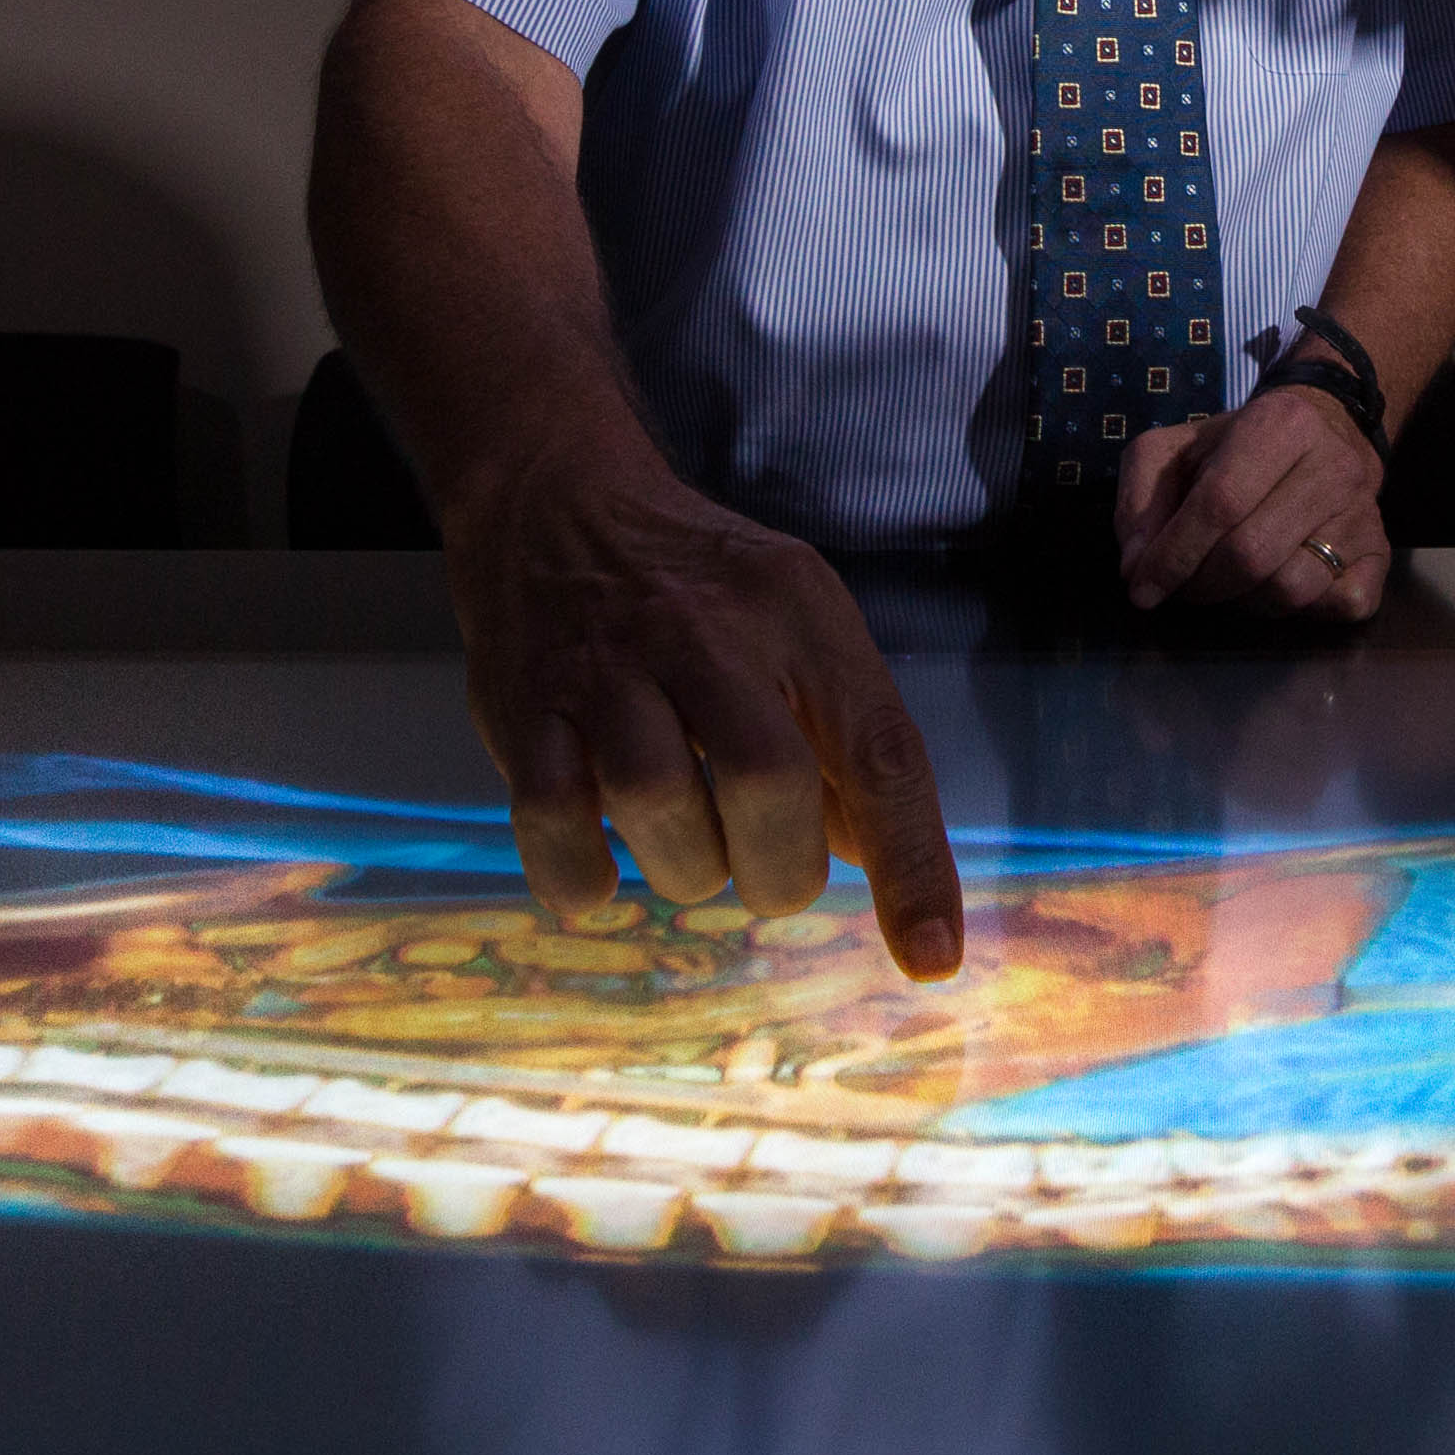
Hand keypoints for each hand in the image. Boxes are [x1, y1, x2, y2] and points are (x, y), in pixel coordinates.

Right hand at [452, 436, 963, 979]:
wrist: (553, 497)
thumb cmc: (698, 588)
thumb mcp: (796, 626)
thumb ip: (840, 742)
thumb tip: (880, 869)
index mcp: (799, 614)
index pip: (879, 749)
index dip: (913, 863)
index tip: (931, 957)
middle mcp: (709, 630)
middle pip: (766, 780)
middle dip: (778, 869)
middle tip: (766, 873)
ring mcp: (607, 666)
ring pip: (658, 801)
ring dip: (685, 869)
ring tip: (683, 847)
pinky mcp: (523, 704)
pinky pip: (552, 821)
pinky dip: (582, 877)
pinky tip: (600, 870)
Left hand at [1116, 382, 1386, 616]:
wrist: (1327, 432)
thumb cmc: (1238, 448)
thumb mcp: (1176, 451)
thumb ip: (1139, 499)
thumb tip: (1136, 566)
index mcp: (1278, 424)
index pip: (1220, 503)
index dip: (1173, 555)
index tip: (1142, 589)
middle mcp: (1332, 464)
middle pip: (1252, 554)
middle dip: (1202, 585)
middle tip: (1182, 588)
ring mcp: (1363, 512)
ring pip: (1292, 588)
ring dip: (1244, 604)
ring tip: (1227, 585)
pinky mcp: (1381, 552)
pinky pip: (1339, 605)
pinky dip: (1300, 613)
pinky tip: (1276, 587)